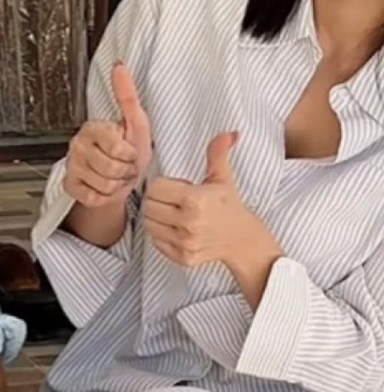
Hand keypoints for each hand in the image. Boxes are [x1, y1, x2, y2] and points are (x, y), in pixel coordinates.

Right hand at [64, 63, 152, 207]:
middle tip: (123, 166)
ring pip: (104, 185)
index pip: (119, 149)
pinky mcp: (70, 185)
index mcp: (94, 128)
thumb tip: (120, 67)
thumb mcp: (135, 123)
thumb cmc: (128, 151)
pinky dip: (105, 197)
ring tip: (115, 176)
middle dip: (124, 172)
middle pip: (112, 169)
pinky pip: (94, 197)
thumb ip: (127, 96)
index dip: (130, 155)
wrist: (118, 180)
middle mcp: (78, 145)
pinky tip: (104, 187)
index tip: (129, 152)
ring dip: (116, 186)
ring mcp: (72, 166)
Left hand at [144, 132, 261, 267]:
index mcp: (195, 200)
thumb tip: (229, 134)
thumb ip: (218, 154)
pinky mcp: (182, 257)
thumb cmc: (229, 207)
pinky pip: (156, 241)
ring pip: (149, 225)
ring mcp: (185, 243)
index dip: (163, 185)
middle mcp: (189, 223)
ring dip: (156, 217)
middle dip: (157, 200)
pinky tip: (176, 228)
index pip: (155, 188)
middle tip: (173, 200)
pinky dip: (161, 234)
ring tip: (173, 213)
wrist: (242, 239)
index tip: (176, 187)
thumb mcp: (222, 178)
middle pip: (148, 206)